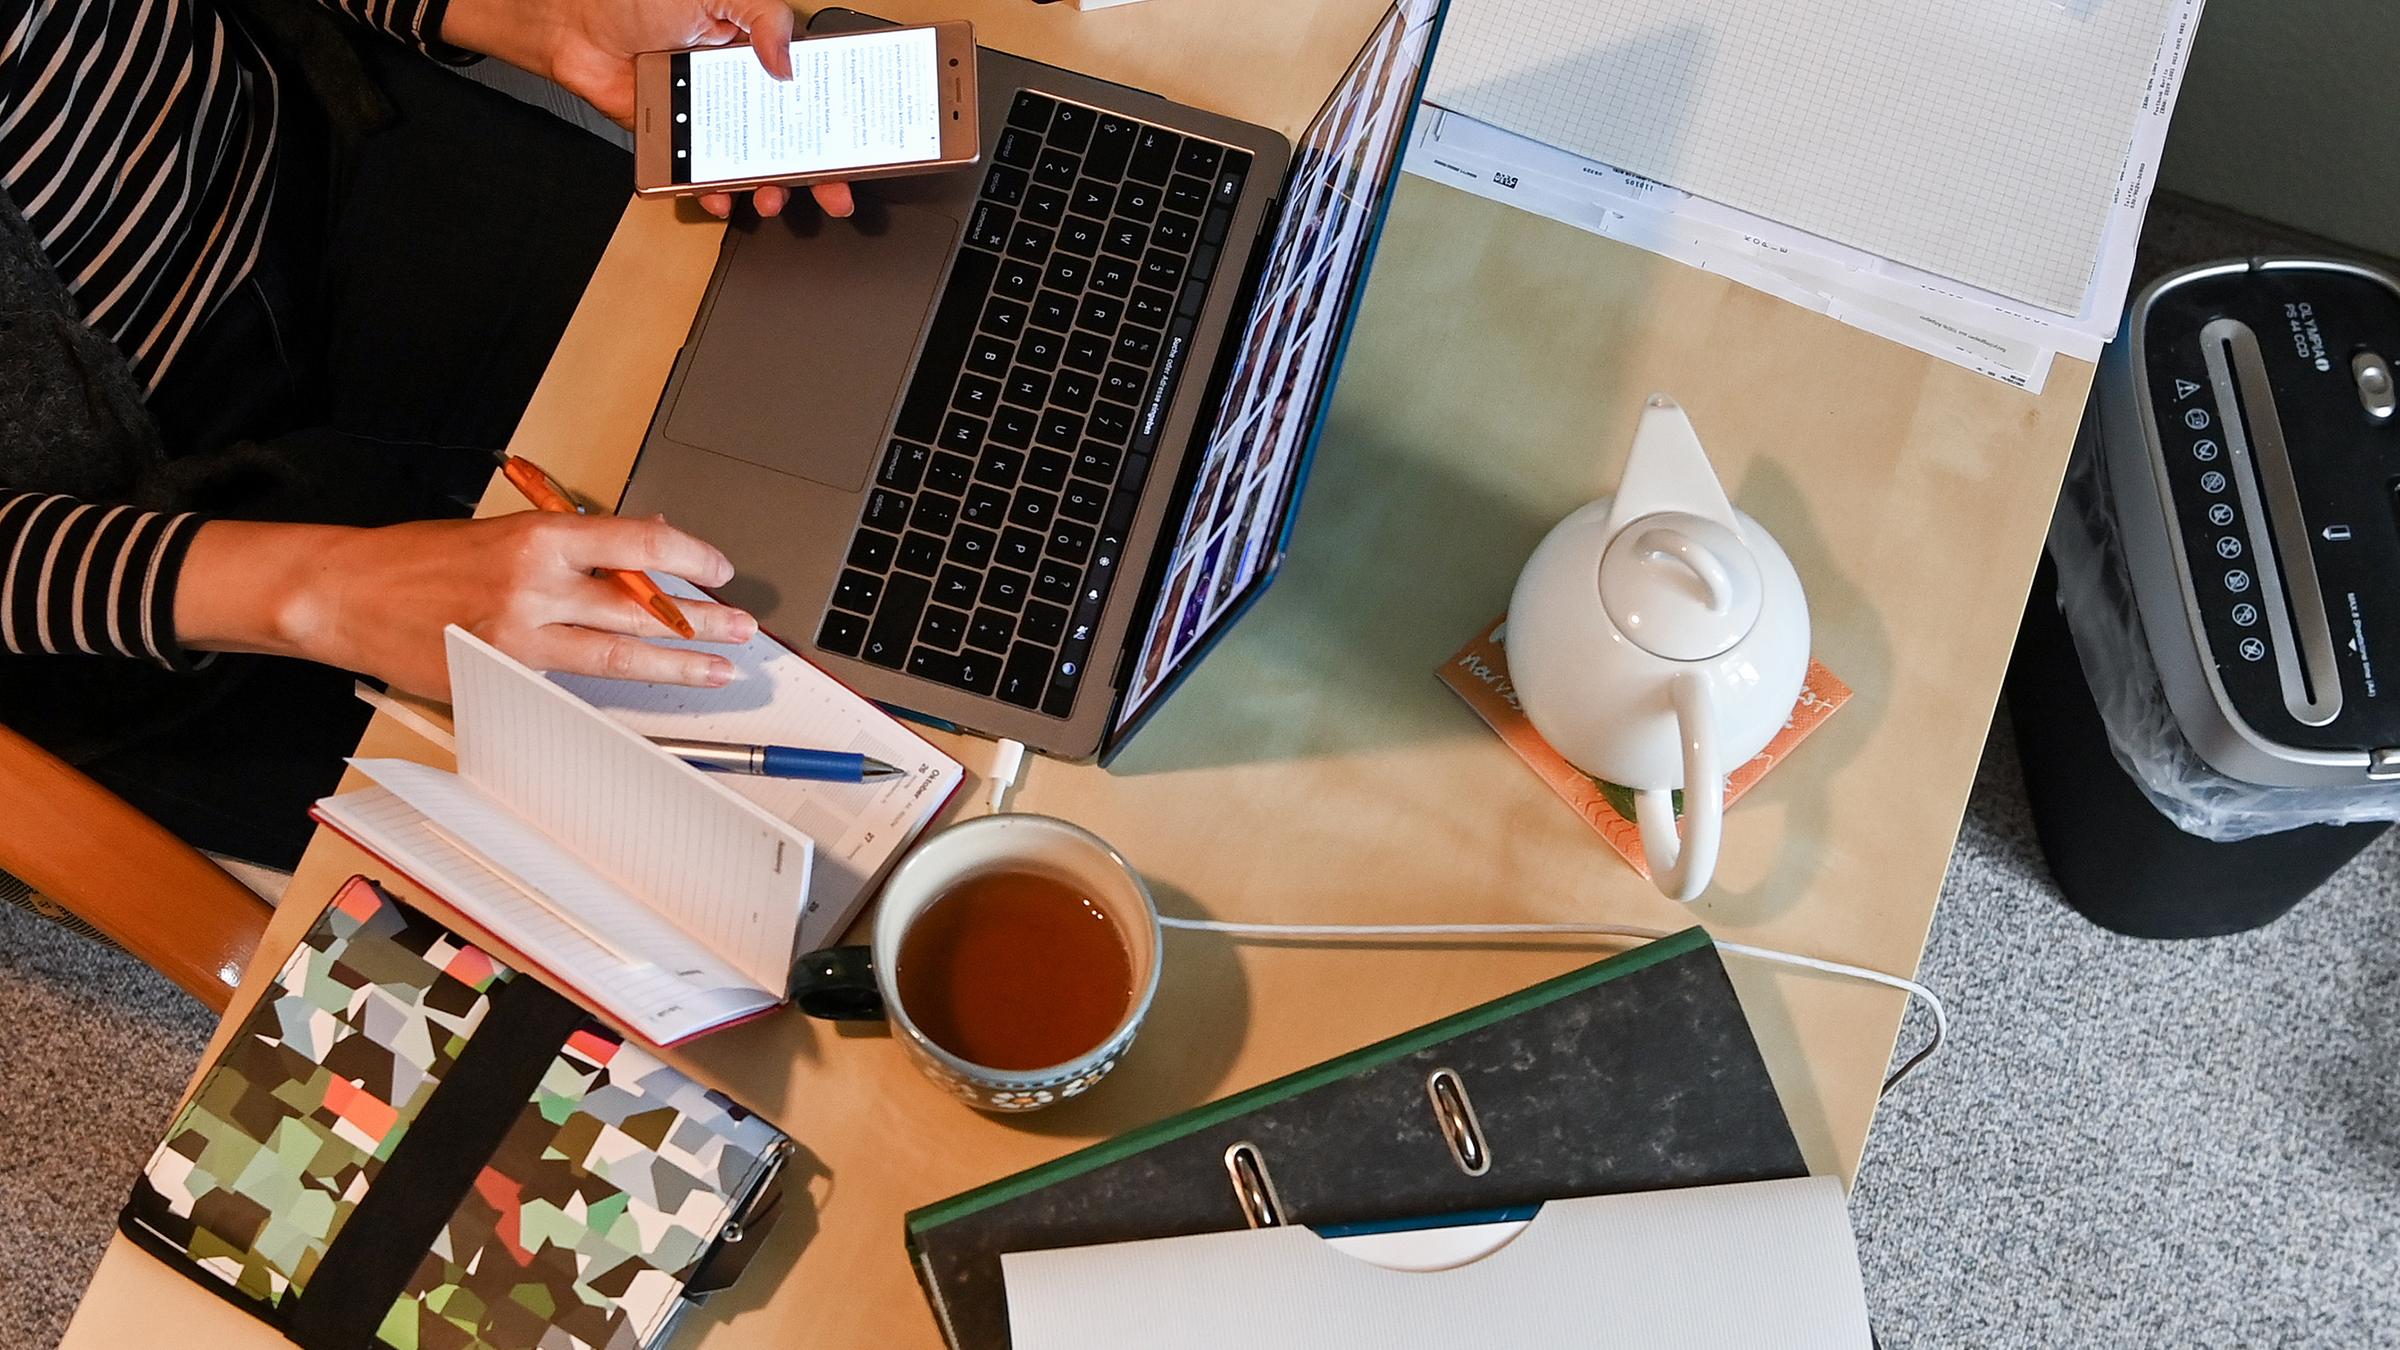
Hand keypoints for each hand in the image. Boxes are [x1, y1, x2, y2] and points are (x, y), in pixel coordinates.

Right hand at [174, 514, 757, 699]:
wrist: (346, 592)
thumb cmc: (420, 558)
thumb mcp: (502, 530)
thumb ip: (571, 544)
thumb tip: (638, 548)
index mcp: (538, 536)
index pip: (637, 544)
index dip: (688, 558)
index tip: (718, 570)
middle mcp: (536, 585)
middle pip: (640, 606)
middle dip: (699, 620)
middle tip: (740, 628)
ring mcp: (521, 637)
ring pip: (618, 654)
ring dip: (676, 663)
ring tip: (716, 668)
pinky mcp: (504, 677)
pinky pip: (572, 684)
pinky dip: (612, 685)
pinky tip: (645, 693)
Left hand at [441, 0, 853, 219]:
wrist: (573, 25)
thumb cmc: (636, 0)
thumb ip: (761, 16)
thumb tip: (788, 63)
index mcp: (755, 50)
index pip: (810, 87)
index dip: (838, 116)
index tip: (860, 140)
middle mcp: (739, 86)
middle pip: (793, 136)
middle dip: (819, 169)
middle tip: (836, 191)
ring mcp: (712, 117)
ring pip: (754, 163)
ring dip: (772, 188)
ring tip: (774, 198)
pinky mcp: (680, 142)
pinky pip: (706, 177)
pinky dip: (717, 194)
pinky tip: (725, 198)